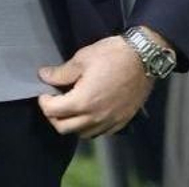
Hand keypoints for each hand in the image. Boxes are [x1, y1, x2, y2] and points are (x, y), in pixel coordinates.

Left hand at [36, 34, 155, 137]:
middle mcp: (95, 117)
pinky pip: (100, 132)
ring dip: (71, 123)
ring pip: (81, 134)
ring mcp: (110, 121)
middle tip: (54, 101)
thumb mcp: (82, 58)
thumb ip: (61, 72)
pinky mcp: (121, 121)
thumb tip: (44, 76)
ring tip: (72, 107)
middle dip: (53, 116)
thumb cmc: (113, 55)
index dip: (44, 101)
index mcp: (82, 101)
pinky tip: (90, 112)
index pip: (52, 111)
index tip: (46, 91)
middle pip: (63, 128)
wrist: (144, 57)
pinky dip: (90, 126)